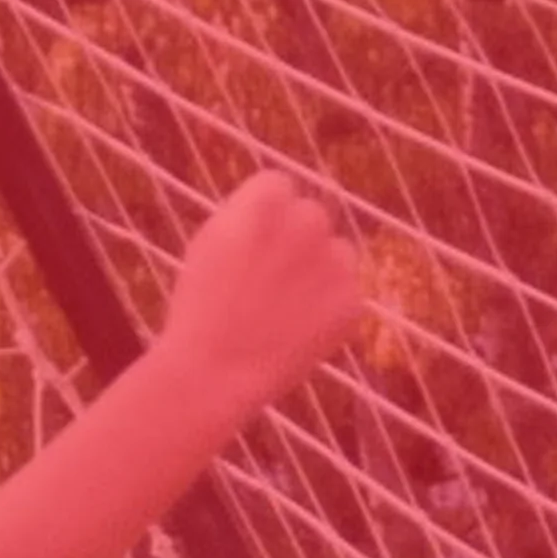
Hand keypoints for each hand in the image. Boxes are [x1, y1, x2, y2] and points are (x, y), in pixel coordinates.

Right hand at [148, 170, 378, 389]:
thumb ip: (252, 210)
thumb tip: (284, 197)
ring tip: (280, 308)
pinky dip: (327, 310)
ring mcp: (336, 262)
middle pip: (311, 217)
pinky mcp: (353, 301)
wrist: (214, 370)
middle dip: (295, 241)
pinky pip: (345, 294)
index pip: (280, 186)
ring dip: (318, 272)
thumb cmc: (203, 303)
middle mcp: (308, 220)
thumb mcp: (214, 238)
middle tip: (266, 281)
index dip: (264, 217)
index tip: (251, 246)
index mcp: (268, 198)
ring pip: (337, 253)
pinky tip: (296, 330)